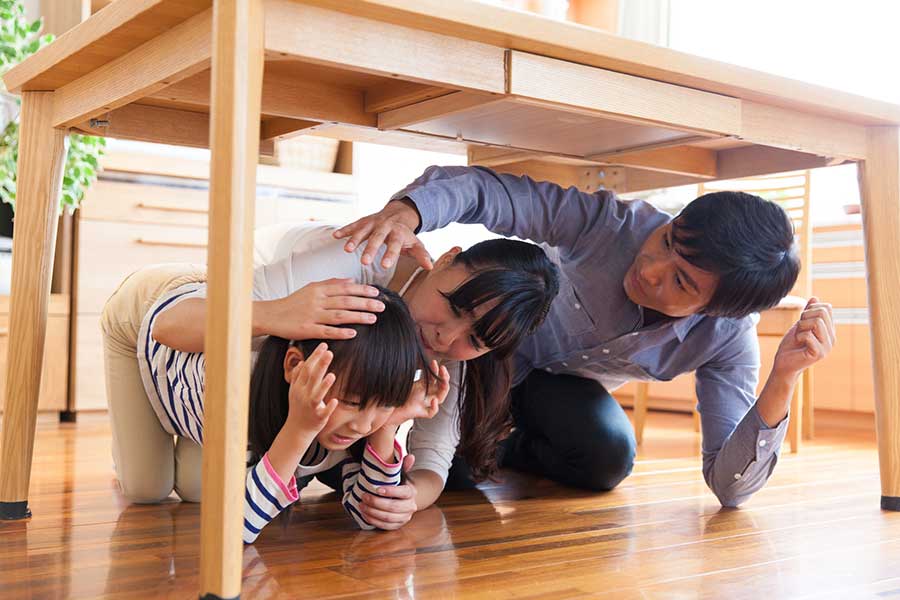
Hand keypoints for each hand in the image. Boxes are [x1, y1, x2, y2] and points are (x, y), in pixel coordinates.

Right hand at [259, 278, 383, 340]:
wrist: (271, 315)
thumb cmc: (293, 302)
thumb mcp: (311, 288)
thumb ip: (331, 283)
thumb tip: (351, 280)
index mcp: (318, 289)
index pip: (344, 288)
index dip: (362, 290)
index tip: (376, 292)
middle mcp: (317, 301)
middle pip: (345, 301)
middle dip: (365, 303)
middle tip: (382, 305)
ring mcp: (312, 315)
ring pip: (339, 315)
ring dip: (358, 316)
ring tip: (373, 318)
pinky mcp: (307, 329)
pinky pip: (326, 331)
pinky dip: (340, 332)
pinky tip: (353, 333)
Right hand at [287, 343, 338, 433]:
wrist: (297, 429)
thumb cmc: (298, 408)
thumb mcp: (294, 391)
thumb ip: (297, 376)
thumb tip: (302, 362)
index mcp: (298, 387)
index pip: (306, 368)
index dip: (315, 357)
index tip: (323, 346)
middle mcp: (303, 395)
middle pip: (311, 378)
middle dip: (320, 365)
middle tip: (329, 352)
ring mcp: (310, 407)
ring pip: (317, 395)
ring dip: (324, 385)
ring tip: (332, 375)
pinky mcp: (318, 417)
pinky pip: (323, 412)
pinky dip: (328, 407)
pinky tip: (335, 400)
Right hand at [332, 199, 432, 269]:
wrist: (398, 214)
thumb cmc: (405, 234)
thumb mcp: (415, 244)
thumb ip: (421, 255)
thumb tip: (430, 266)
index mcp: (398, 233)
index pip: (394, 244)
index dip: (390, 254)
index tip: (385, 266)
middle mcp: (385, 226)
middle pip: (377, 237)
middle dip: (370, 249)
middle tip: (365, 262)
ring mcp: (373, 223)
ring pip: (363, 230)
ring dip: (354, 239)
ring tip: (347, 250)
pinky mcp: (364, 221)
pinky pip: (353, 225)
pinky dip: (345, 230)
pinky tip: (336, 236)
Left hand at [359, 454, 417, 529]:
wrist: (404, 499)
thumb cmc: (399, 484)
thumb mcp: (401, 474)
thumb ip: (404, 466)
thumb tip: (410, 456)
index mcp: (411, 492)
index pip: (403, 492)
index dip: (391, 492)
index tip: (377, 489)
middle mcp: (410, 506)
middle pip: (393, 507)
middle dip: (377, 503)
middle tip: (363, 497)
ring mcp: (404, 518)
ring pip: (388, 518)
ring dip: (373, 512)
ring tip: (361, 505)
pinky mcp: (398, 526)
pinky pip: (385, 526)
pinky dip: (374, 521)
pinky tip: (365, 514)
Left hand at [385, 361, 450, 426]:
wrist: (390, 408)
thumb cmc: (398, 393)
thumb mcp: (405, 380)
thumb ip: (411, 371)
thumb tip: (414, 357)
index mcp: (425, 386)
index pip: (435, 377)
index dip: (436, 370)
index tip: (433, 362)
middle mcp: (428, 394)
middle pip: (442, 386)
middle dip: (444, 377)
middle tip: (442, 368)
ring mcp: (426, 404)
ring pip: (440, 398)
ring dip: (444, 389)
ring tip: (444, 381)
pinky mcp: (422, 413)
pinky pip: (432, 412)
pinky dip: (434, 407)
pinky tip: (433, 400)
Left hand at [772, 297, 835, 378]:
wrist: (784, 363)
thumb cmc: (791, 345)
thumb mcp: (800, 325)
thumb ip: (808, 312)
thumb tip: (815, 297)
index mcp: (829, 329)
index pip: (826, 307)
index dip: (810, 309)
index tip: (803, 321)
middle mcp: (832, 337)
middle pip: (822, 312)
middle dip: (804, 317)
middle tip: (800, 330)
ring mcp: (827, 346)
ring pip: (816, 322)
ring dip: (801, 327)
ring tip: (800, 337)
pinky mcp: (819, 353)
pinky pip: (808, 335)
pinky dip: (799, 336)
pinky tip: (799, 344)